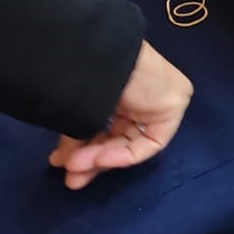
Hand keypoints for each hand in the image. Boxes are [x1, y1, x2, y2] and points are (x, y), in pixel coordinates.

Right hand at [48, 41, 192, 189]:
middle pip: (121, 138)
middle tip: (70, 176)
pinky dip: (124, 155)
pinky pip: (150, 143)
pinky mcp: (174, 107)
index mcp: (126, 90)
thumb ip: (76, 135)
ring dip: (101, 159)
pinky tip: (100, 159)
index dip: (88, 149)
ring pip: (132, 143)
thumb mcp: (83, 109)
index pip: (111, 129)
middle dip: (92, 159)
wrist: (101, 57)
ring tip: (72, 169)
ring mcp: (162, 100)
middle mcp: (146, 95)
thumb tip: (59, 161)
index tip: (63, 162)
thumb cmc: (88, 75)